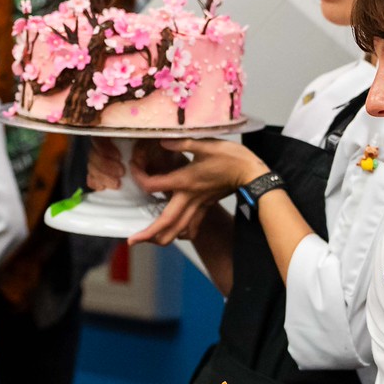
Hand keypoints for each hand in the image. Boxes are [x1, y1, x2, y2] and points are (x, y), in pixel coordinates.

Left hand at [125, 139, 269, 245]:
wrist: (252, 173)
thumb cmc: (231, 157)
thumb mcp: (205, 144)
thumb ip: (181, 143)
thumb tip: (162, 141)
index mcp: (185, 180)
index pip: (153, 186)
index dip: (139, 178)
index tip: (133, 169)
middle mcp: (189, 196)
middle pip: (166, 221)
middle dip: (148, 234)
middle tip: (132, 242)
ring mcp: (198, 204)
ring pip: (179, 228)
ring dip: (163, 238)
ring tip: (149, 242)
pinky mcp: (206, 205)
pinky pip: (193, 225)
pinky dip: (184, 233)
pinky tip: (179, 235)